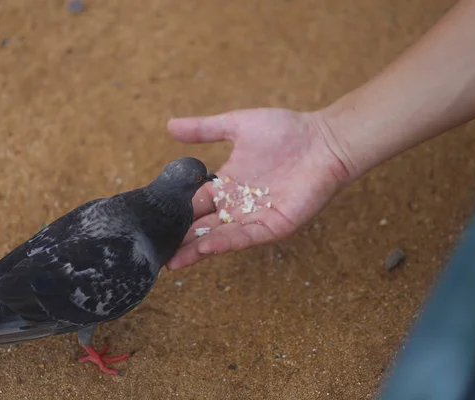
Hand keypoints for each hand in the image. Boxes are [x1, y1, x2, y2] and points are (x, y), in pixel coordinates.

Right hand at [165, 108, 350, 269]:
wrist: (324, 140)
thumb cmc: (286, 130)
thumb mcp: (237, 125)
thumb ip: (204, 129)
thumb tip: (169, 125)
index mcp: (226, 184)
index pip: (194, 205)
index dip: (174, 215)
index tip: (150, 227)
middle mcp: (237, 205)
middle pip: (203, 227)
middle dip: (181, 241)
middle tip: (155, 255)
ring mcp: (255, 217)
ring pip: (221, 237)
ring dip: (198, 249)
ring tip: (173, 261)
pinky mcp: (274, 224)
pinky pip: (247, 236)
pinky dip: (227, 242)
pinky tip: (206, 247)